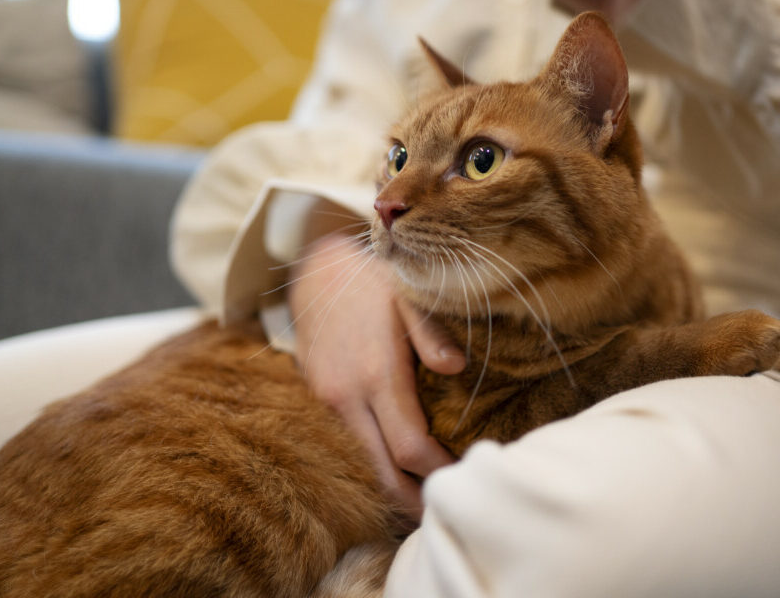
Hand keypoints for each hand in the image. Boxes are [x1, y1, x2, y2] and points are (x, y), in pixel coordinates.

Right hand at [287, 233, 465, 521]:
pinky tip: (395, 465)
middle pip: (382, 472)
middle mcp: (346, 396)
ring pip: (361, 463)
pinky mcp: (317, 399)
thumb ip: (432, 332)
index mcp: (376, 374)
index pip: (409, 447)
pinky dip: (373, 461)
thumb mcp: (408, 294)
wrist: (316, 270)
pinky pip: (347, 444)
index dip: (438, 470)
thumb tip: (456, 368)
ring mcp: (326, 401)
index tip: (463, 474)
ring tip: (424, 496)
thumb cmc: (372, 280)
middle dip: (413, 498)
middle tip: (443, 510)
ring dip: (392, 485)